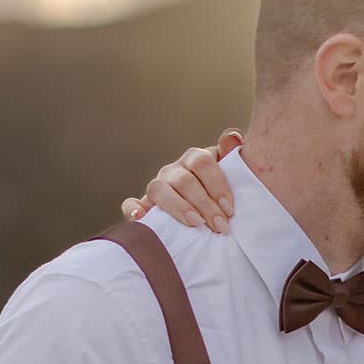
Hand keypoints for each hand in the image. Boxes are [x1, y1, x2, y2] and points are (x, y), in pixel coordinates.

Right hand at [121, 129, 241, 229]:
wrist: (207, 218)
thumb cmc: (222, 196)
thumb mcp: (232, 176)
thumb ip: (233, 156)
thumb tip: (232, 137)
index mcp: (195, 159)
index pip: (203, 163)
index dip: (217, 185)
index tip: (230, 209)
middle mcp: (174, 170)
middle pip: (184, 181)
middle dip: (204, 204)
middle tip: (220, 226)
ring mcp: (157, 187)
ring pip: (159, 189)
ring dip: (178, 207)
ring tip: (195, 223)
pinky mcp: (143, 206)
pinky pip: (131, 205)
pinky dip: (133, 210)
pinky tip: (140, 217)